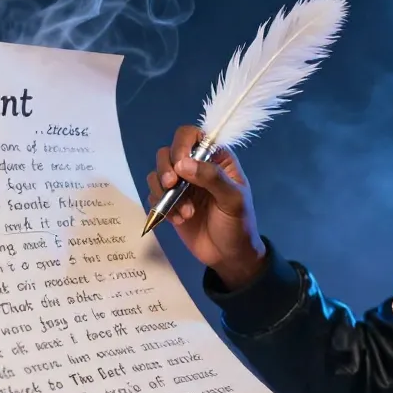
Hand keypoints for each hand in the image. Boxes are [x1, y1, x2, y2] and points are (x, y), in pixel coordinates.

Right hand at [146, 125, 266, 288]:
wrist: (229, 257)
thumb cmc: (238, 225)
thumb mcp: (233, 200)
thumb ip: (212, 177)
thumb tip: (182, 163)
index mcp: (217, 159)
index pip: (193, 135)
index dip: (182, 144)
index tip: (181, 164)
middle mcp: (197, 167)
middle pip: (168, 151)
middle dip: (166, 167)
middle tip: (172, 184)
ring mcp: (182, 185)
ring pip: (158, 172)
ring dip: (164, 190)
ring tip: (184, 213)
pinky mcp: (170, 203)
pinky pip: (154, 194)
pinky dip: (161, 206)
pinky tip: (178, 220)